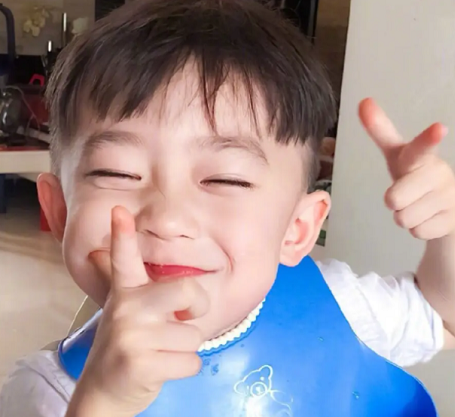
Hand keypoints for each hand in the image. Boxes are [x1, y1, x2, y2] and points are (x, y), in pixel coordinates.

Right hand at [71, 206, 208, 416]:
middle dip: (197, 307)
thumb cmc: (129, 345)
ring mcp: (131, 337)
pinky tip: (161, 369)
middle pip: (188, 290)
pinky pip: (192, 362)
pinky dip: (185, 369)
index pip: (123, 258)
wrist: (105, 391)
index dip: (122, 234)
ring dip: (185, 349)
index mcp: (126, 292)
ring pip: (193, 336)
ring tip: (161, 352)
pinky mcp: (140, 366)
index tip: (119, 210)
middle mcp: (126, 308)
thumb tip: (103, 249)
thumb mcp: (127, 310)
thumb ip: (131, 285)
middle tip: (185, 319)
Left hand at [358, 98, 454, 239]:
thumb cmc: (415, 175)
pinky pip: (417, 231)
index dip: (428, 138)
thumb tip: (363, 101)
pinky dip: (417, 229)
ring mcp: (450, 196)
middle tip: (406, 195)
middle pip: (394, 199)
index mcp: (422, 156)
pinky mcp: (454, 218)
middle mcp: (439, 172)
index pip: (421, 147)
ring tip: (418, 206)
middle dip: (394, 201)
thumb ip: (380, 130)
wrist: (449, 207)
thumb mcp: (398, 155)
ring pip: (404, 218)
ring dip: (404, 216)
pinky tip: (428, 217)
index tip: (439, 128)